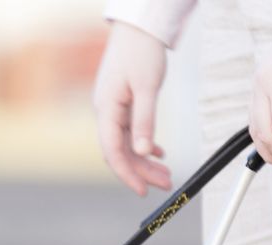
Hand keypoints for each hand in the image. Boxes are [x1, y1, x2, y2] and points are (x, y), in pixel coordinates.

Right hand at [92, 21, 172, 196]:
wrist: (138, 27)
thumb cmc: (140, 52)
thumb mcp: (146, 88)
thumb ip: (145, 121)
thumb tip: (145, 151)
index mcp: (106, 109)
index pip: (112, 151)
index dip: (127, 173)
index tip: (141, 190)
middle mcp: (105, 112)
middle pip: (120, 151)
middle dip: (141, 170)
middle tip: (164, 184)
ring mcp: (112, 108)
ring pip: (127, 143)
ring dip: (145, 160)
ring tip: (166, 173)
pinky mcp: (121, 103)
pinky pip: (129, 131)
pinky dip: (144, 144)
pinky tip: (159, 152)